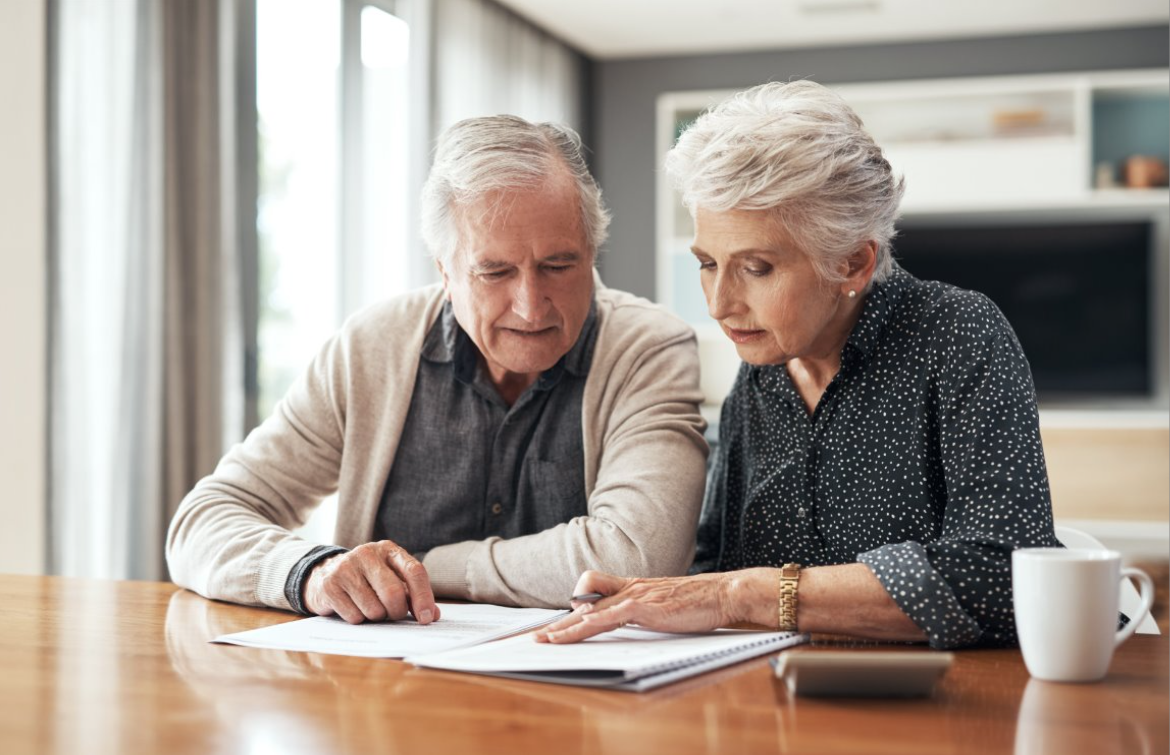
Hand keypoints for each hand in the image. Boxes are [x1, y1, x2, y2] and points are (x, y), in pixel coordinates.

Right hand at [303, 540, 439, 624]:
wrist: (325, 574)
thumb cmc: (367, 580)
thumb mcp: (392, 580)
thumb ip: (413, 596)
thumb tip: (432, 615)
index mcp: (389, 550)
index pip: (414, 571)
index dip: (423, 597)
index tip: (426, 619)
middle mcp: (367, 554)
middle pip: (393, 593)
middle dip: (397, 612)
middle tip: (393, 615)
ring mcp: (346, 567)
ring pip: (374, 609)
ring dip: (376, 617)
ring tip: (370, 608)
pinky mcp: (330, 584)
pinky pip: (354, 616)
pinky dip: (359, 620)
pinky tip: (353, 608)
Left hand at [533, 570, 736, 643]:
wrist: (723, 593)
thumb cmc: (698, 601)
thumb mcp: (665, 604)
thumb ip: (645, 610)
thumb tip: (630, 620)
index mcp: (634, 588)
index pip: (594, 593)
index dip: (574, 608)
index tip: (560, 623)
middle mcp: (630, 589)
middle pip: (585, 604)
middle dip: (561, 623)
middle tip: (539, 637)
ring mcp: (637, 596)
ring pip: (591, 611)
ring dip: (567, 627)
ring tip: (548, 641)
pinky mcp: (646, 607)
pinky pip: (610, 616)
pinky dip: (591, 624)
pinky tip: (579, 632)